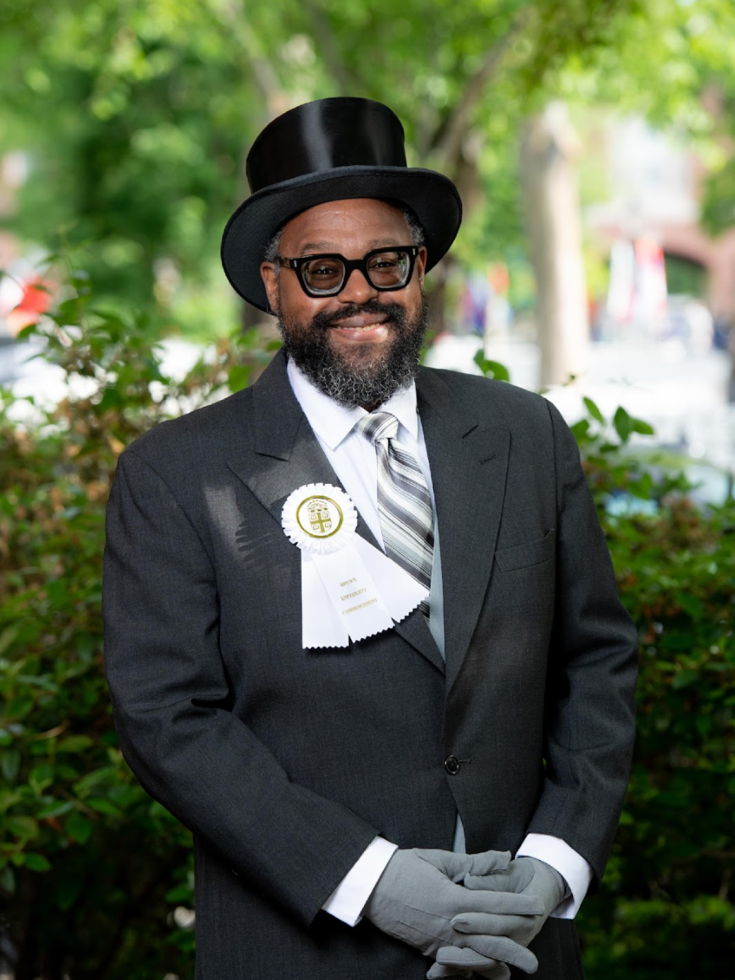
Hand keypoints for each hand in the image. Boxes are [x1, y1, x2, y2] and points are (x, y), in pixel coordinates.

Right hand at [362, 848, 542, 973]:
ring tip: (511, 973)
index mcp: (453, 899)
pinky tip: (479, 973)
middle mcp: (448, 925)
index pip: (494, 905)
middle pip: (488, 941)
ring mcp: (437, 940)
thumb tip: (504, 857)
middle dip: (514, 949)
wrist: (371, 886)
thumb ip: (474, 862)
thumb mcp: (440, 859)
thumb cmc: (404, 867)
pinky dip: (468, 970)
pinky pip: (453, 964)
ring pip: (472, 959)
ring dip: (494, 965)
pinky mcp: (428, 948)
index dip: (518, 906)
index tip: (537, 906)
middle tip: (533, 961)